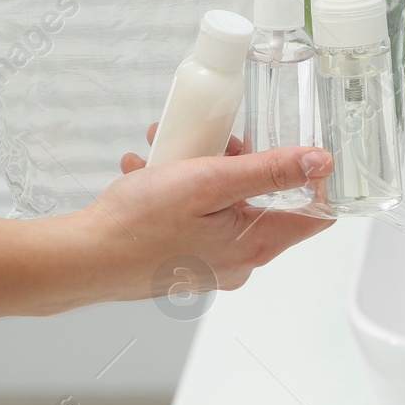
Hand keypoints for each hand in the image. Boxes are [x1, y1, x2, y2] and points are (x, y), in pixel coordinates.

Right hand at [72, 138, 334, 302]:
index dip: (311, 177)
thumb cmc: (138, 225)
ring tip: (167, 151)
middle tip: (209, 140)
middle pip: (265, 201)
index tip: (293, 145)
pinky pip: (197, 218)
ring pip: (226, 205)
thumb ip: (269, 169)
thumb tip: (320, 162)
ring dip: (201, 170)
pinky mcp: (186, 261)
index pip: (316, 215)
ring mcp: (212, 264)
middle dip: (238, 160)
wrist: (84, 258)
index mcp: (257, 245)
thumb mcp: (209, 180)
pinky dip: (178, 192)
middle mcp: (240, 262)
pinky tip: (151, 173)